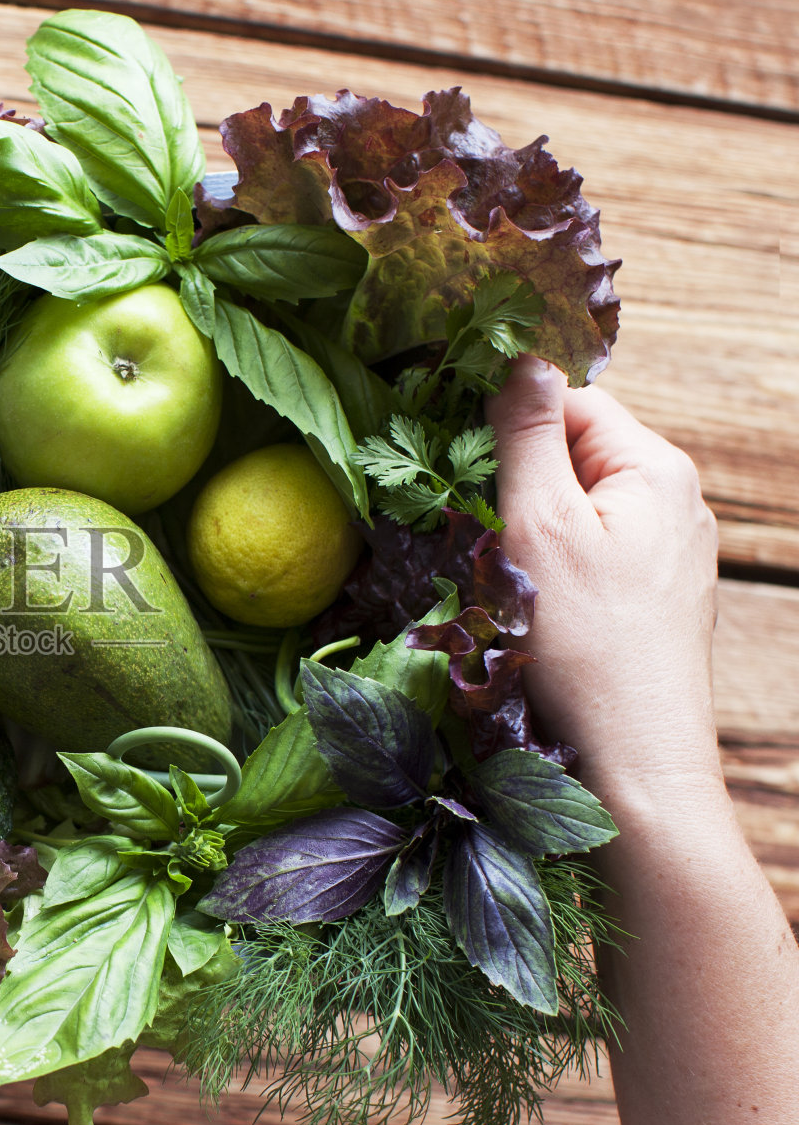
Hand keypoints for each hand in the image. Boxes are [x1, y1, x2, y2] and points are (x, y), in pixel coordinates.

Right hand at [487, 357, 722, 822]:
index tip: (449, 452)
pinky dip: (546, 566)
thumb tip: (519, 359)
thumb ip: (528, 435)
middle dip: (511, 480)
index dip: (506, 419)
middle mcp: (674, 504)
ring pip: (575, 510)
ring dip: (523, 528)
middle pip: (572, 456)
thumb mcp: (540, 524)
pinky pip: (587, 556)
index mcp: (656, 469)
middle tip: (466, 522)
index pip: (571, 403)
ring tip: (492, 571)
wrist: (633, 764)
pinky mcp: (648, 602)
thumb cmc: (584, 643)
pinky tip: (524, 604)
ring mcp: (665, 557)